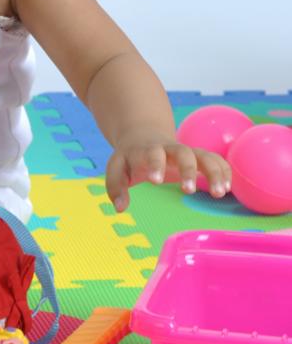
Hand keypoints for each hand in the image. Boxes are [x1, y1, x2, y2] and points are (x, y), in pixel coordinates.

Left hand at [105, 130, 231, 211]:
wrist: (144, 135)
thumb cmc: (130, 158)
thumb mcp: (117, 167)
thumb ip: (115, 186)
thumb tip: (120, 208)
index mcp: (148, 150)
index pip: (152, 154)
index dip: (155, 164)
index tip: (156, 181)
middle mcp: (170, 149)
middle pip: (183, 152)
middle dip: (188, 170)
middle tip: (188, 190)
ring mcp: (187, 151)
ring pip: (204, 155)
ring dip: (214, 171)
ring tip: (220, 193)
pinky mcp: (199, 157)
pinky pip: (215, 159)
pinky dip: (224, 170)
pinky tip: (227, 187)